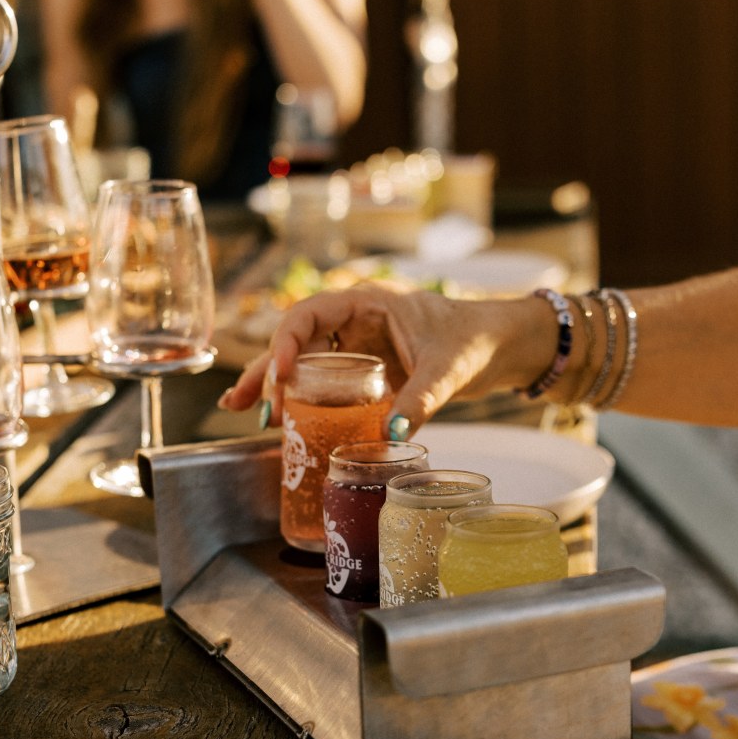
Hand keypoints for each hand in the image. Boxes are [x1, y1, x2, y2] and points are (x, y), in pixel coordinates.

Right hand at [218, 280, 541, 434]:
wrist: (498, 345)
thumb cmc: (474, 341)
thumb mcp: (446, 370)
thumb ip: (420, 400)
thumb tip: (390, 435)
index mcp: (367, 303)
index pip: (310, 314)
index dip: (287, 342)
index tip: (281, 376)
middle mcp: (353, 321)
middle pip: (295, 341)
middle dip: (266, 371)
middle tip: (241, 403)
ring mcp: (354, 345)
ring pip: (302, 362)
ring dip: (273, 385)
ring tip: (239, 409)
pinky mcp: (361, 370)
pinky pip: (322, 382)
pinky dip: (299, 398)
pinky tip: (278, 419)